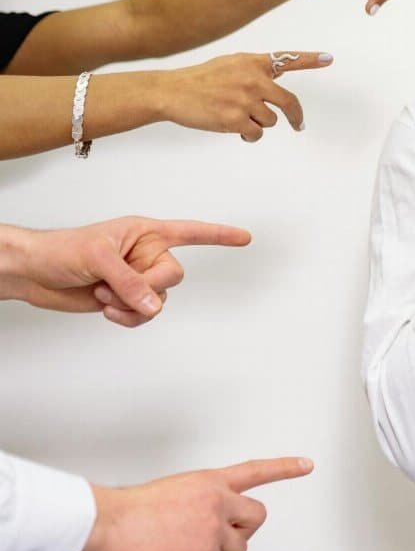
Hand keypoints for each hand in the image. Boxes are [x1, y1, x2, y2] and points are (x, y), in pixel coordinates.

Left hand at [0, 217, 250, 327]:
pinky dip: (128, 317)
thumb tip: (153, 305)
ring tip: (104, 295)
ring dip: (133, 305)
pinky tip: (108, 309)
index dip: (219, 236)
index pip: (191, 232)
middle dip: (148, 287)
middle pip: (173, 277)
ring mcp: (137, 279)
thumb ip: (130, 281)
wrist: (34, 273)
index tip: (245, 237)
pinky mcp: (126, 300)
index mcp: (146, 233)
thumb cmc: (61, 249)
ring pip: (160, 302)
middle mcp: (146, 255)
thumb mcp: (98, 259)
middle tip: (119, 285)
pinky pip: (145, 315)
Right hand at [76, 458, 313, 550]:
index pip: (255, 471)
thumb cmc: (123, 512)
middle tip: (216, 542)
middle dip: (241, 532)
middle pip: (256, 518)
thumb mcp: (167, 493)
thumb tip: (192, 528)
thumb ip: (191, 504)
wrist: (106, 525)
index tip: (307, 464)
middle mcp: (218, 501)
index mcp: (208, 481)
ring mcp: (214, 529)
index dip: (284, 468)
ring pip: (237, 550)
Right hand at [157, 52, 331, 141]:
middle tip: (298, 125)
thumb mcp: (231, 65)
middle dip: (295, 117)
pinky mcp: (236, 119)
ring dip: (258, 124)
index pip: (287, 59)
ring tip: (236, 116)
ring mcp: (245, 99)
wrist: (171, 91)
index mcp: (252, 62)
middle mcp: (253, 79)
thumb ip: (255, 71)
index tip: (329, 59)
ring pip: (271, 121)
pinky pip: (256, 133)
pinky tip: (231, 126)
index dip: (311, 59)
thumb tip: (278, 79)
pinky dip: (248, 135)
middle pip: (289, 102)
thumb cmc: (201, 80)